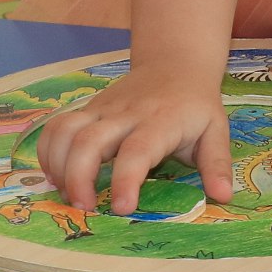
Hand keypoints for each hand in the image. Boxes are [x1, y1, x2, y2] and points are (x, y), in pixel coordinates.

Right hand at [30, 69, 233, 215]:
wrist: (175, 62)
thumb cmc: (196, 104)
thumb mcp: (216, 130)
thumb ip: (217, 164)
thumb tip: (223, 197)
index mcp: (161, 121)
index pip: (137, 150)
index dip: (126, 179)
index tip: (122, 208)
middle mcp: (126, 113)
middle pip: (89, 141)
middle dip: (79, 178)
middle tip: (84, 208)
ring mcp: (102, 108)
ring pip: (66, 130)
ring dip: (58, 165)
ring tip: (68, 195)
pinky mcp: (87, 108)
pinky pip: (57, 126)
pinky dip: (48, 151)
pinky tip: (56, 175)